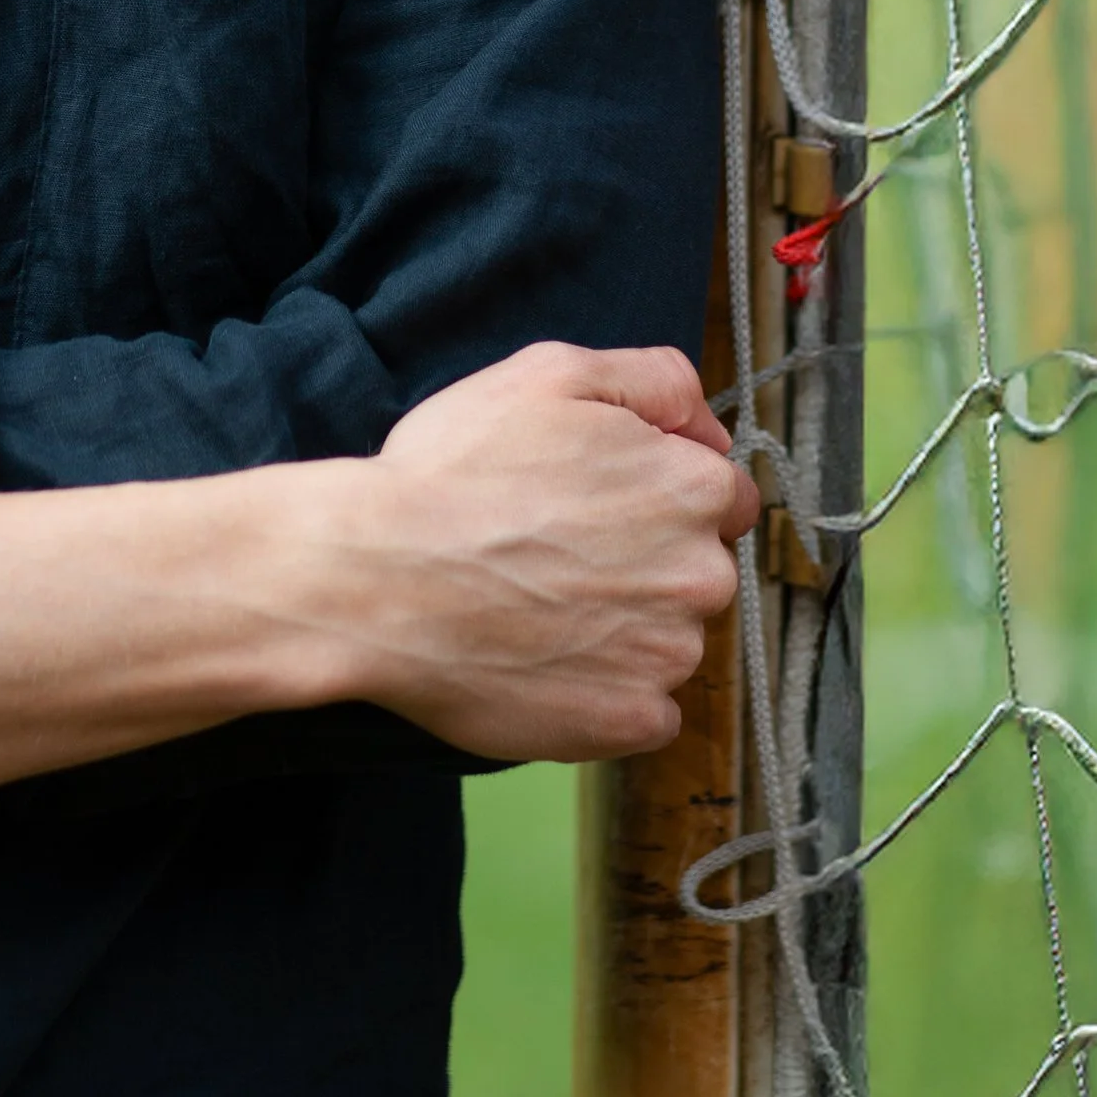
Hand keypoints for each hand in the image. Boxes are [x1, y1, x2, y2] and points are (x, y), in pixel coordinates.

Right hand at [322, 343, 757, 764]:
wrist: (375, 578)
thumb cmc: (451, 472)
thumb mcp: (549, 375)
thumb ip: (652, 379)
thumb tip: (709, 424)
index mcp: (691, 488)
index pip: (721, 497)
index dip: (658, 493)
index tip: (599, 503)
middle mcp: (700, 575)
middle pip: (697, 569)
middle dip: (644, 560)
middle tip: (554, 552)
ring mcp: (667, 656)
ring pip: (668, 639)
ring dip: (622, 627)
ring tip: (534, 605)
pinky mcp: (629, 721)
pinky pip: (643, 709)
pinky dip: (604, 690)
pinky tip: (542, 659)